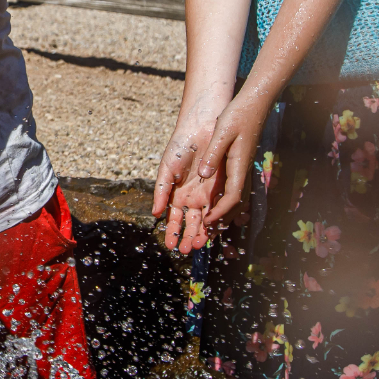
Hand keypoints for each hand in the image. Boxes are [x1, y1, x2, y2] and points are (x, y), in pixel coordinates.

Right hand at [153, 113, 222, 253]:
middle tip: (186, 250)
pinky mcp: (223, 188)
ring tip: (198, 244)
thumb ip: (161, 192)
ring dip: (203, 233)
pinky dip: (219, 219)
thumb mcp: (167, 170)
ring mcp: (209, 194)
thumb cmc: (180, 147)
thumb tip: (155, 214)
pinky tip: (214, 229)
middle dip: (189, 238)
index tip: (169, 245)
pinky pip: (222, 207)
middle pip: (192, 223)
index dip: (172, 232)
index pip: (175, 219)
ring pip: (207, 219)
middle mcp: (194, 198)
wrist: (202, 128)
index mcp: (178, 195)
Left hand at [195, 92, 269, 226]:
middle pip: (236, 203)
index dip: (220, 212)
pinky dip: (226, 200)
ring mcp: (243, 168)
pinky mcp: (241, 163)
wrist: (255, 103)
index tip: (207, 222)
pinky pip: (235, 187)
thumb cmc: (238, 114)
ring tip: (210, 225)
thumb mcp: (222, 132)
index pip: (233, 197)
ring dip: (224, 212)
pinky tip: (216, 203)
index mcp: (239, 166)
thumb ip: (213, 154)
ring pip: (237, 198)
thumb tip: (204, 175)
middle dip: (222, 219)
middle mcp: (243, 170)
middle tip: (206, 232)